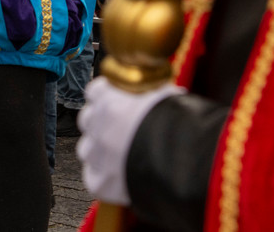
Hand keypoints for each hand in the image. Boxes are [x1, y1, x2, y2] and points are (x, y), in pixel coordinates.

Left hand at [76, 78, 183, 205]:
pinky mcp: (101, 183)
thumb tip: (147, 95)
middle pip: (87, 119)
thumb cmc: (180, 124)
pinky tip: (121, 177)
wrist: (187, 160)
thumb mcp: (164, 95)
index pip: (95, 91)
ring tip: (121, 156)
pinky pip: (93, 178)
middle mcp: (98, 125)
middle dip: (101, 123)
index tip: (117, 101)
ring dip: (99, 151)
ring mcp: (97, 155)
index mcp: (111, 99)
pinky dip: (104, 178)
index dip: (107, 97)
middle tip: (120, 130)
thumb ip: (146, 94)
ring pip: (87, 149)